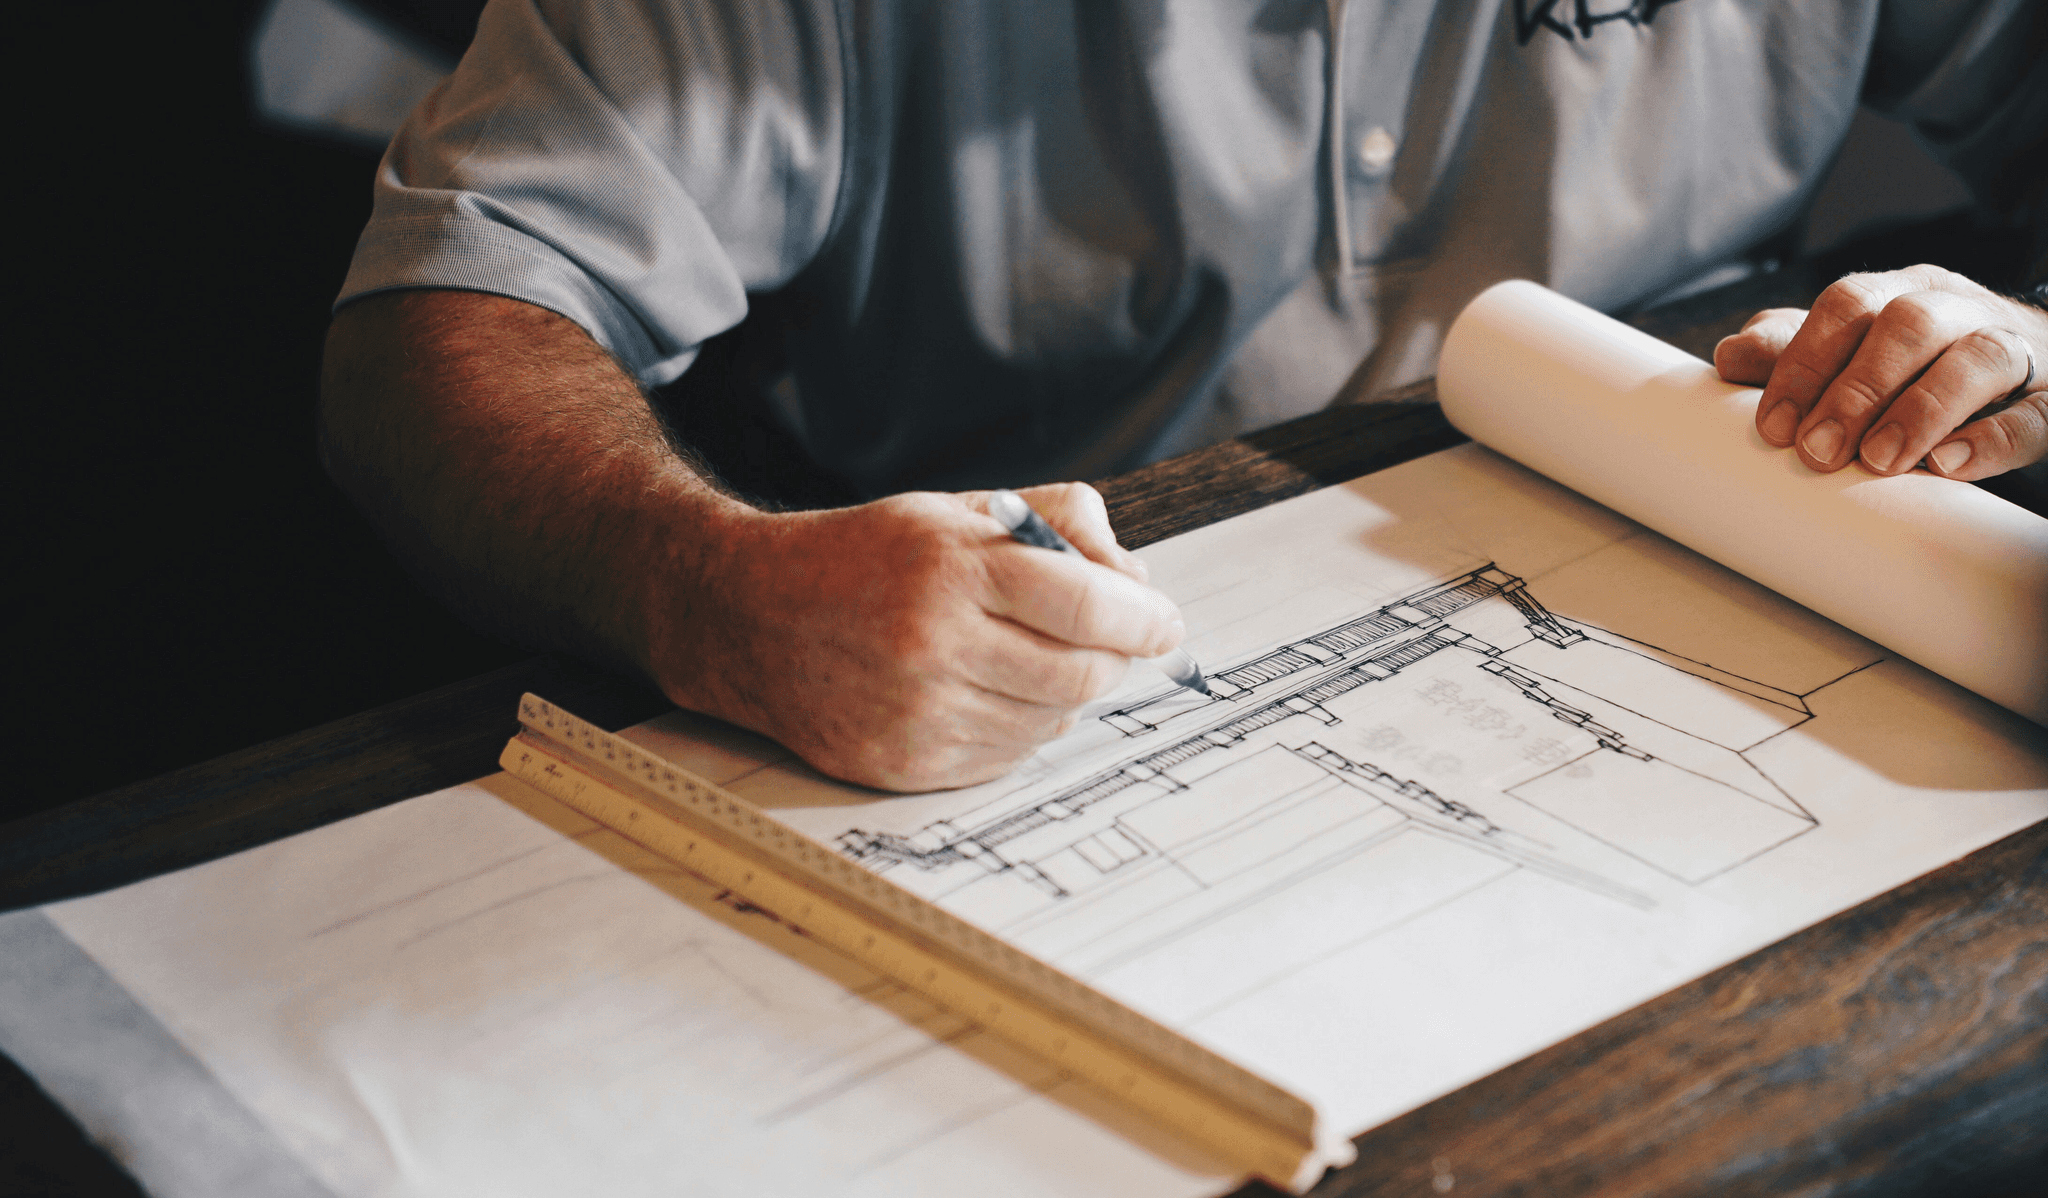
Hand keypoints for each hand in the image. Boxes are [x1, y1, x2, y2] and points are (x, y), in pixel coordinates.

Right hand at [654, 482, 1182, 791]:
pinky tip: (992, 694)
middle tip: (1110, 642)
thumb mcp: (954, 511)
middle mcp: (933, 643)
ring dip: (1065, 695)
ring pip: (1051, 722)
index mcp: (950, 566)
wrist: (750, 617)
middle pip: (1082, 673)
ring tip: (1030, 660)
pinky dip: (1021, 729)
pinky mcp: (905, 764)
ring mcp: (918, 713)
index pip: (1087, 605)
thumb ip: (1055, 523)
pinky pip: (1007, 758)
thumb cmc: (864, 557)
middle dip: (1113, 658)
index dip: (1143, 618)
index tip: (1164, 622)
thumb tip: (1137, 579)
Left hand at [1714, 265, 2046, 479]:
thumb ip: (1794, 350)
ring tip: (1879, 460)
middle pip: (1908, 325)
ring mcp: (2015, 349)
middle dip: (1856, 389)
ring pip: (1978, 356)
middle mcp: (1958, 308)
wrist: (2032, 365)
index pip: (1848, 304)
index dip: (1805, 361)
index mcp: (1900, 292)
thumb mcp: (1854, 349)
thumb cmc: (1919, 362)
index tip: (1773, 426)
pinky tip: (1950, 466)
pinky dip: (1993, 440)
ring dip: (1922, 409)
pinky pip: (2035, 414)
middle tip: (1817, 452)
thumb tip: (1729, 357)